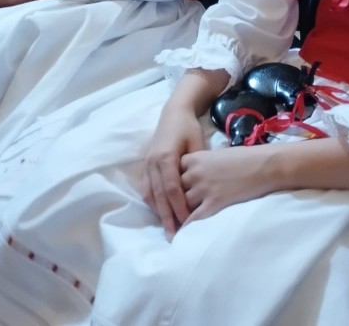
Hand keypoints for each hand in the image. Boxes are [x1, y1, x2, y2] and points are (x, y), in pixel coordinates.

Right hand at [145, 103, 205, 238]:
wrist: (174, 112)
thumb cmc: (188, 128)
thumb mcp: (198, 145)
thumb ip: (198, 167)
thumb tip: (203, 190)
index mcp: (166, 157)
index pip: (171, 189)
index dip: (179, 208)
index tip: (187, 224)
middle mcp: (153, 161)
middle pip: (158, 195)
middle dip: (166, 217)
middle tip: (174, 236)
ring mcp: (147, 162)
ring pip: (149, 193)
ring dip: (157, 212)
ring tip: (167, 228)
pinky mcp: (145, 164)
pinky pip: (146, 187)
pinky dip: (152, 201)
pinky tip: (159, 212)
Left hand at [179, 145, 276, 225]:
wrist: (264, 165)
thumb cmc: (244, 158)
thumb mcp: (216, 155)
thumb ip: (202, 164)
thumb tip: (196, 175)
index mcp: (194, 158)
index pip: (172, 173)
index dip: (173, 183)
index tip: (171, 192)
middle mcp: (194, 173)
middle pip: (174, 189)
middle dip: (174, 200)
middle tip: (171, 211)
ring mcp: (203, 188)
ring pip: (182, 204)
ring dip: (180, 213)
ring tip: (175, 224)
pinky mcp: (214, 202)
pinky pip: (194, 217)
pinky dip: (187, 226)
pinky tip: (183, 234)